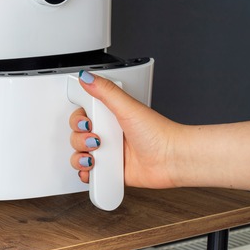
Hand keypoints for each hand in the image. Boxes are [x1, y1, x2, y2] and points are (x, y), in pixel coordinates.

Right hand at [69, 71, 178, 188]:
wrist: (173, 160)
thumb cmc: (159, 133)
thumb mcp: (128, 107)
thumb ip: (105, 91)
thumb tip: (86, 76)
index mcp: (110, 116)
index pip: (82, 116)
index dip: (78, 120)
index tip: (87, 122)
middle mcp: (108, 134)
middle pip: (77, 135)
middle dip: (79, 139)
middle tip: (95, 139)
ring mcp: (109, 153)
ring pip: (79, 154)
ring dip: (80, 156)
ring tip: (95, 156)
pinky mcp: (111, 171)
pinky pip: (90, 173)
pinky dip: (86, 173)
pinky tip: (93, 169)